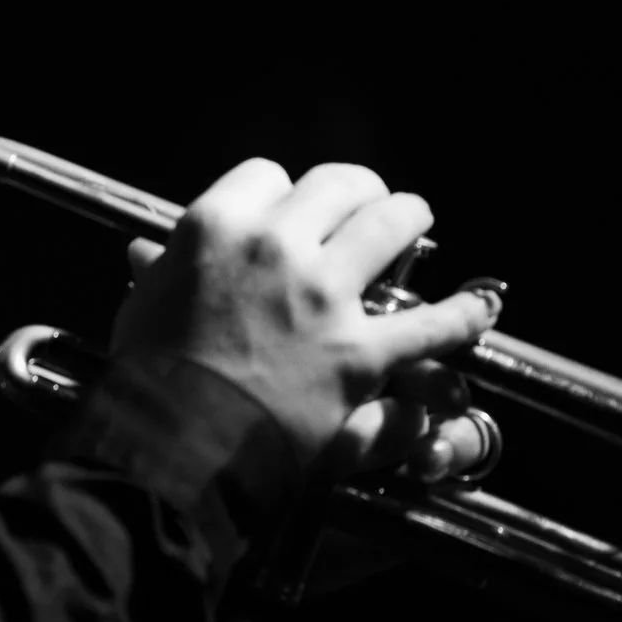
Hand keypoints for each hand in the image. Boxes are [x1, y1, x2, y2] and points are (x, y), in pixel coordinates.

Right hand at [112, 159, 500, 466]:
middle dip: (357, 192)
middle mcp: (275, 246)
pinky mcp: (359, 352)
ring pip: (391, 223)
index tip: (287, 213)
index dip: (281, 194)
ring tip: (415, 224)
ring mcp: (323, 296)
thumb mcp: (140, 312)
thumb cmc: (148, 380)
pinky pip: (431, 324)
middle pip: (337, 185)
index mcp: (216, 227)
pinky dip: (462, 315)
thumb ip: (157, 276)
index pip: (266, 176)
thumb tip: (145, 253)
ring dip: (408, 218)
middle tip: (366, 206)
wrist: (173, 445)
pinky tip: (481, 308)